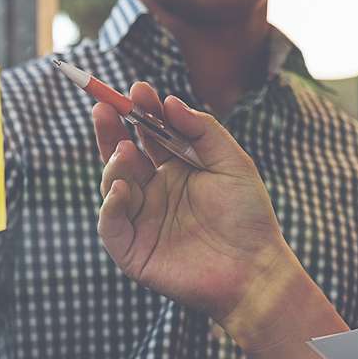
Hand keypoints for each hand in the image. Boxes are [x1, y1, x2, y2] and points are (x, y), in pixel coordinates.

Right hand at [93, 83, 297, 333]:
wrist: (254, 269)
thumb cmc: (247, 216)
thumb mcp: (231, 161)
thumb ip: (202, 129)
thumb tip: (168, 100)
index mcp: (174, 170)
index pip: (146, 135)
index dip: (139, 112)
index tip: (137, 89)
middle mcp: (152, 192)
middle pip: (120, 155)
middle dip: (110, 129)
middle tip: (103, 106)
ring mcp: (139, 220)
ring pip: (112, 185)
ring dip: (113, 164)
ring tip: (125, 151)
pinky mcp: (132, 251)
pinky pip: (110, 224)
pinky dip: (111, 205)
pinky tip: (123, 189)